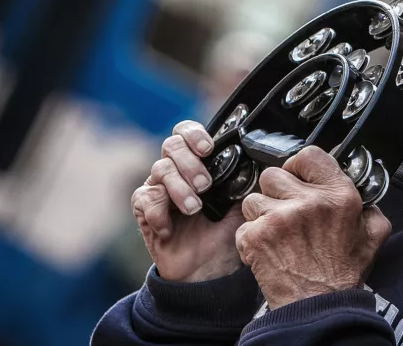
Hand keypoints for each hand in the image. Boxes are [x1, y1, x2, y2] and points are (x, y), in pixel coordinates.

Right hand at [132, 120, 245, 282]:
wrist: (209, 270)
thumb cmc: (225, 233)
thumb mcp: (242, 204)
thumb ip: (245, 180)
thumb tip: (257, 160)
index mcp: (198, 163)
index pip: (186, 132)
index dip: (194, 134)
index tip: (208, 149)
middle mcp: (175, 171)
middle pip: (171, 145)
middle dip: (190, 163)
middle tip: (205, 185)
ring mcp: (158, 189)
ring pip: (160, 170)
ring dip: (180, 189)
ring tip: (195, 209)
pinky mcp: (145, 210)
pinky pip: (145, 199)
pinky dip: (160, 213)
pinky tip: (172, 229)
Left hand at [235, 146, 390, 309]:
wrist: (319, 307)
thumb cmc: (343, 273)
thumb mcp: (373, 235)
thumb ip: (369, 205)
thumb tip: (362, 188)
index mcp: (339, 196)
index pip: (308, 155)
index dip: (299, 165)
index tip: (297, 176)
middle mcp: (308, 202)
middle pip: (273, 174)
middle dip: (276, 191)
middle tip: (286, 209)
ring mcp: (279, 218)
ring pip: (253, 199)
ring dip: (262, 214)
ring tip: (277, 233)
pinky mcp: (256, 236)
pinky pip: (244, 224)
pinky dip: (252, 237)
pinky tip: (269, 249)